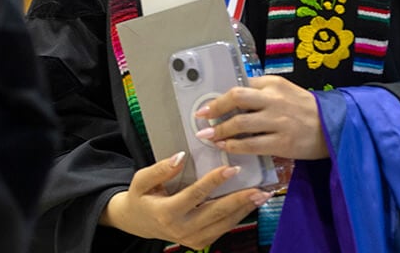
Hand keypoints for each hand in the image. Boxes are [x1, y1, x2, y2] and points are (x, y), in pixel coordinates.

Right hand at [100, 151, 271, 247]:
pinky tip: (250, 203)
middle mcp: (182, 229)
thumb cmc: (141, 197)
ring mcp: (193, 239)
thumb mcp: (141, 180)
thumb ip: (160, 170)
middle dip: (240, 200)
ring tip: (262, 194)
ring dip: (245, 209)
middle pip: (216, 213)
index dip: (214, 181)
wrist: (138, 223)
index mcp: (167, 213)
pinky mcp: (201, 242)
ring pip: (224, 224)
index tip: (232, 168)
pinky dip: (239, 216)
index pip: (195, 195)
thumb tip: (180, 157)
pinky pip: (223, 229)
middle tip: (259, 188)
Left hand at [195, 75, 327, 159]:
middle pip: (237, 97)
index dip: (222, 96)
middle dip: (215, 107)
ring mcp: (278, 121)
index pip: (242, 86)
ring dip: (220, 130)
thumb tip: (234, 97)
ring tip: (207, 136)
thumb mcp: (286, 91)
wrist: (333, 127)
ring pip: (241, 123)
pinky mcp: (281, 142)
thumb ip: (263, 91)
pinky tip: (225, 147)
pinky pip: (251, 144)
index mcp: (274, 84)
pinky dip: (234, 146)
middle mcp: (274, 99)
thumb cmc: (305, 109)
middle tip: (201, 116)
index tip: (208, 105)